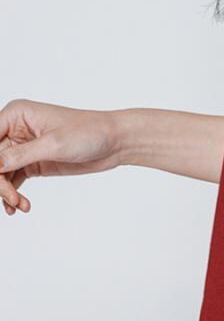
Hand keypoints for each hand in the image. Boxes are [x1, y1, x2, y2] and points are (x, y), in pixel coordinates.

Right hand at [0, 99, 122, 214]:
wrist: (115, 142)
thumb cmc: (89, 132)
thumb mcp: (53, 144)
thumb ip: (20, 155)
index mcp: (16, 114)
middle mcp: (15, 129)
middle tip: (12, 199)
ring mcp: (23, 148)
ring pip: (0, 173)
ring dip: (6, 191)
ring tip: (19, 205)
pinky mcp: (32, 163)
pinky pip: (12, 180)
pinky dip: (13, 194)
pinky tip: (19, 206)